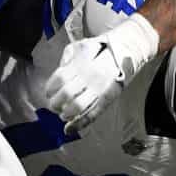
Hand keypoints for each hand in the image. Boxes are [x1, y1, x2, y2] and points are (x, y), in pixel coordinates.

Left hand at [46, 14, 159, 133]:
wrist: (127, 50)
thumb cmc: (101, 50)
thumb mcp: (81, 47)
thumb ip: (67, 60)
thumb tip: (57, 77)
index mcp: (82, 62)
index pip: (60, 78)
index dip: (50, 88)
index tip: (48, 93)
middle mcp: (90, 76)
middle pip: (67, 93)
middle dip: (56, 103)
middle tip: (53, 105)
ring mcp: (100, 88)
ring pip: (78, 106)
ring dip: (66, 113)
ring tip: (62, 114)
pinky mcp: (108, 99)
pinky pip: (92, 114)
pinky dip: (79, 124)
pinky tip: (69, 128)